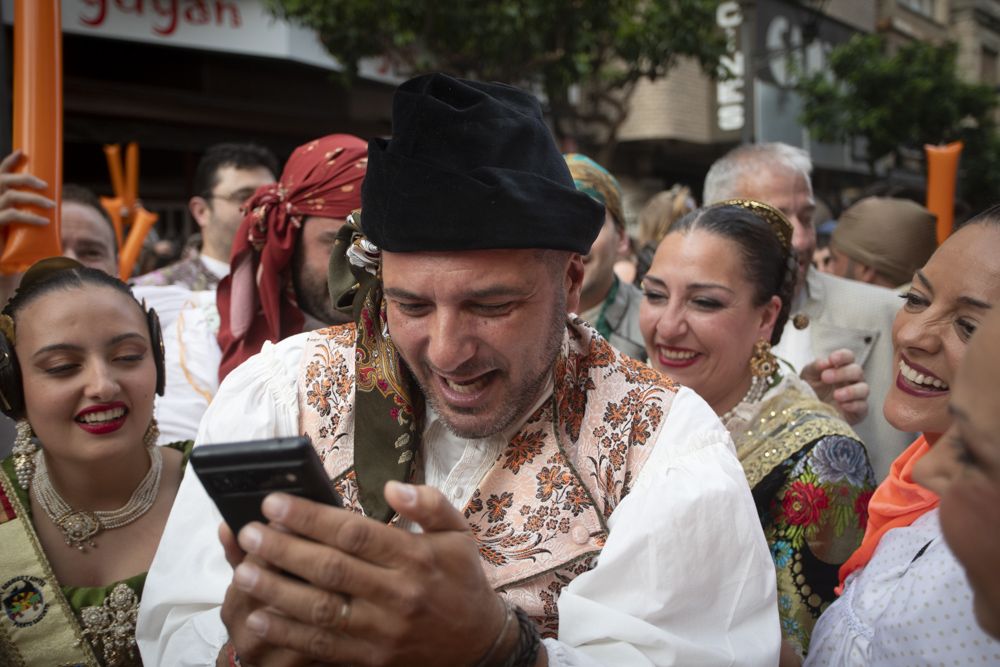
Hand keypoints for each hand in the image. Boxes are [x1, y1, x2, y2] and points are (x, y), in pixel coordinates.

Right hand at [0, 150, 54, 225]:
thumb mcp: (16, 218)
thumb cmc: (8, 235)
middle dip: (26, 179)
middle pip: (5, 180)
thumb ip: (27, 209)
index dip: (9, 161)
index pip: (0, 172)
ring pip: (12, 197)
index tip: (22, 152)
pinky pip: (12, 216)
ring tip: (51, 205)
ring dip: (34, 199)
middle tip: (45, 186)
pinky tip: (44, 221)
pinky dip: (31, 217)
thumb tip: (52, 204)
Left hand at [227, 482, 511, 665]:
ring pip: (321, 610)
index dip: (310, 518)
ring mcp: (383, 631)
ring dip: (277, 590)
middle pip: (331, 569)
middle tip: (248, 532)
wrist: (478, 645)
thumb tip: (392, 486)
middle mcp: (398, 594)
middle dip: (284, 549)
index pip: (354, 533)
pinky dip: (288, 632)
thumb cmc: (461, 580)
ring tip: (243, 570)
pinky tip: (260, 616)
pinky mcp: (371, 658)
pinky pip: (323, 646)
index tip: (274, 503)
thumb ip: (428, 504)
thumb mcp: (458, 533)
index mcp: (416, 558)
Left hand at [800, 348, 868, 424]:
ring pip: (864, 389)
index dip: (843, 356)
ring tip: (836, 395)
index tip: (832, 359)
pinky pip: (863, 406)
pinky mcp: (858, 411)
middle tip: (826, 377)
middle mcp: (852, 380)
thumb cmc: (810, 390)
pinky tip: (842, 405)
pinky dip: (854, 405)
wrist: (808, 412)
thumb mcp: (808, 376)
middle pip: (857, 371)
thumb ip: (816, 367)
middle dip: (842, 373)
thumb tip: (825, 362)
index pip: (848, 357)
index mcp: (841, 368)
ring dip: (851, 391)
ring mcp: (857, 395)